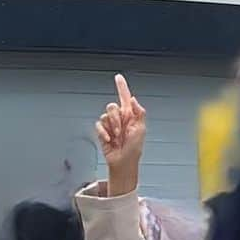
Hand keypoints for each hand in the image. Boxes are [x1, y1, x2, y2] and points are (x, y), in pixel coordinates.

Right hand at [95, 74, 145, 195]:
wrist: (123, 162)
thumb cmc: (134, 149)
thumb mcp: (141, 130)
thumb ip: (138, 113)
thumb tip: (133, 99)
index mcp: (130, 115)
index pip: (125, 97)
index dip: (122, 86)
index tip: (118, 77)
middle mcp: (120, 118)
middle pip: (112, 106)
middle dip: (115, 118)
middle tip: (120, 130)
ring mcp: (111, 125)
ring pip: (105, 115)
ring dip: (111, 127)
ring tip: (116, 137)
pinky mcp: (103, 132)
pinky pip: (99, 125)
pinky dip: (103, 133)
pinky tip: (109, 140)